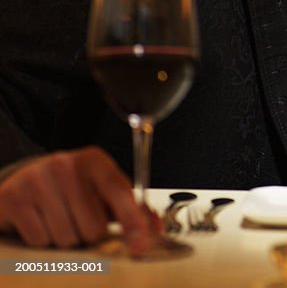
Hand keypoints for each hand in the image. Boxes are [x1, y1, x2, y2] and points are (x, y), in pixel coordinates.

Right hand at [0, 146, 152, 252]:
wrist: (25, 178)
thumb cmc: (72, 187)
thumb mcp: (102, 188)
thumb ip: (130, 207)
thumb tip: (153, 228)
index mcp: (94, 160)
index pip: (120, 192)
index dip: (133, 222)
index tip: (139, 245)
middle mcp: (65, 165)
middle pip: (93, 227)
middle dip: (90, 233)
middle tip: (80, 219)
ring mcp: (37, 180)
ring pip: (67, 238)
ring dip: (66, 238)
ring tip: (60, 219)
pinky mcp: (14, 199)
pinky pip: (40, 241)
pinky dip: (42, 240)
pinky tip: (40, 222)